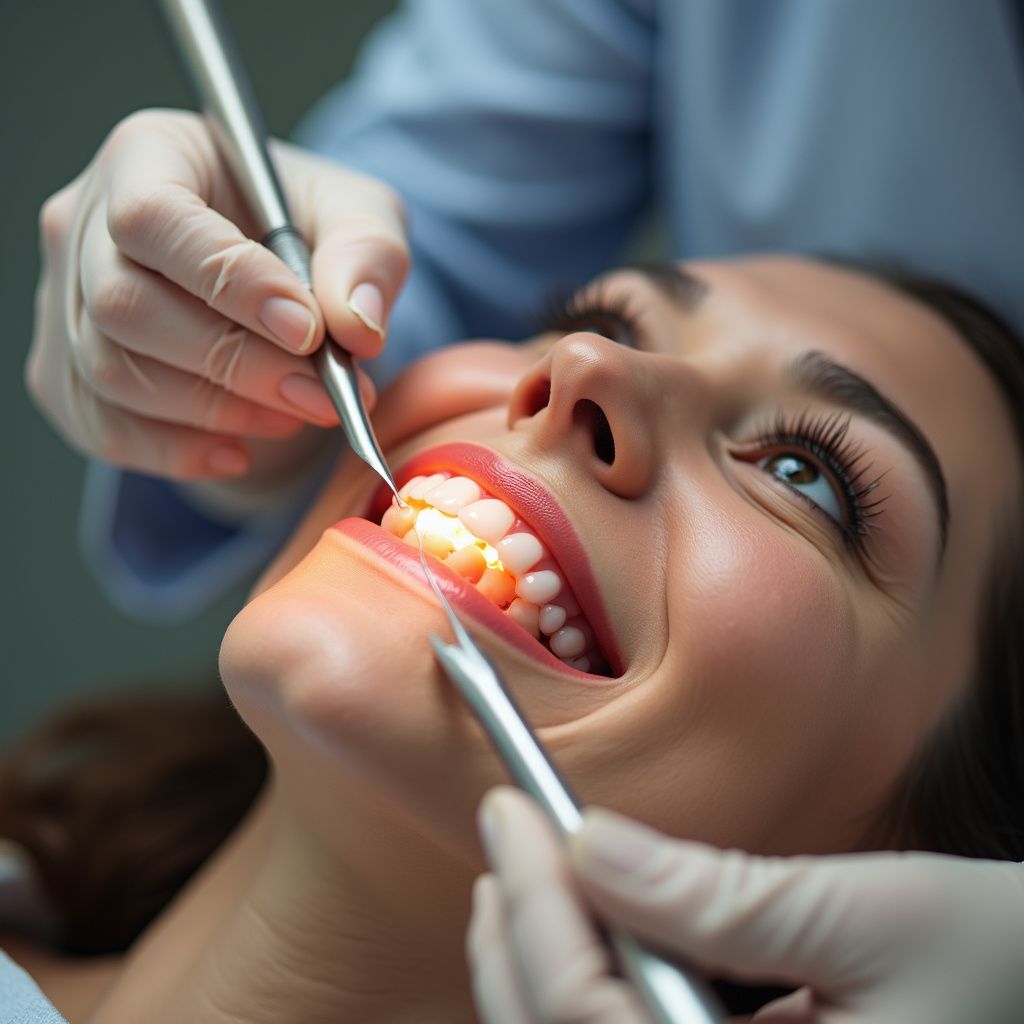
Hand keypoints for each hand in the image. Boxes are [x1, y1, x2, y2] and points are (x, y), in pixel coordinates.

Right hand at [27, 108, 406, 486]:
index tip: (308, 331)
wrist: (275, 289)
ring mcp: (64, 300)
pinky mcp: (69, 371)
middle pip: (125, 304)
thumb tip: (356, 324)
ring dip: (215, 410)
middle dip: (235, 362)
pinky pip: (103, 427)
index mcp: (151, 154)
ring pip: (111, 372)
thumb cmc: (310, 232)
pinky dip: (176, 451)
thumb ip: (366, 257)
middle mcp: (85, 222)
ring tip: (299, 413)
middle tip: (322, 395)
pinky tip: (243, 451)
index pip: (155, 216)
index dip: (229, 281)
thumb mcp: (360, 217)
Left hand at [469, 787, 1023, 1023]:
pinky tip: (574, 925)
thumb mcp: (873, 918)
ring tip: (517, 876)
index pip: (589, 1023)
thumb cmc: (1004, 965)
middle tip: (503, 834)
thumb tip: (590, 844)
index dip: (537, 912)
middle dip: (517, 939)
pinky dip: (581, 987)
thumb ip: (722, 897)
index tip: (510, 812)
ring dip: (533, 967)